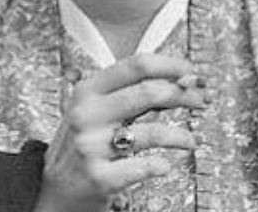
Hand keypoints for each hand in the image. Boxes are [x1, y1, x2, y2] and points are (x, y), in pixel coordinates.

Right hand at [34, 54, 209, 211]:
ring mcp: (91, 146)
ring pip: (151, 132)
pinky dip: (160, 166)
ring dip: (181, 136)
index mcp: (88, 90)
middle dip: (185, 95)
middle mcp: (87, 114)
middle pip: (149, 92)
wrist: (55, 193)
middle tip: (202, 101)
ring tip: (191, 140)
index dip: (171, 65)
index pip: (136, 65)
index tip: (192, 72)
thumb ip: (131, 94)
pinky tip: (165, 166)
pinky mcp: (98, 177)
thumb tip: (180, 80)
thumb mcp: (95, 112)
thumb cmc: (84, 146)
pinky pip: (142, 167)